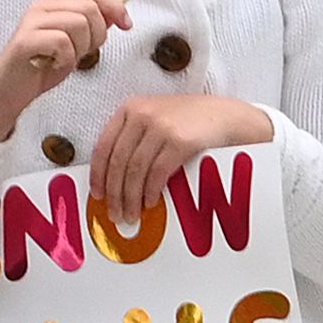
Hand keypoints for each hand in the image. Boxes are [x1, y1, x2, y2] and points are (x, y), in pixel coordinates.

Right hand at [0, 0, 129, 141]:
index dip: (115, 6)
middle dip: (98, 34)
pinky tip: (55, 65)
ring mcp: (32, 23)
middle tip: (84, 53)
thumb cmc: (40, 68)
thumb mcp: (73, 45)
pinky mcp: (26, 41)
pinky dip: (67, 59)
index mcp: (54, 4)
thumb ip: (90, 27)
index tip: (127, 25)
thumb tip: (115, 15)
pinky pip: (63, 42)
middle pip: (90, 8)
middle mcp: (42, 8)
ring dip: (81, 49)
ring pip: (79, 24)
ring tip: (65, 60)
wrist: (8, 92)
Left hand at [85, 91, 275, 222]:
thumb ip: (133, 140)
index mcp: (130, 108)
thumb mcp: (155, 119)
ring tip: (131, 214)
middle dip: (114, 193)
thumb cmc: (188, 122)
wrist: (225, 116)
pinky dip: (150, 192)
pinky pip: (157, 173)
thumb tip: (111, 179)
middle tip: (113, 213)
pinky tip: (150, 203)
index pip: (104, 146)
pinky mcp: (179, 141)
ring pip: (134, 170)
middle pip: (117, 161)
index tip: (97, 195)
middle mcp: (141, 114)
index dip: (97, 175)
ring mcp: (160, 126)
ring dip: (130, 198)